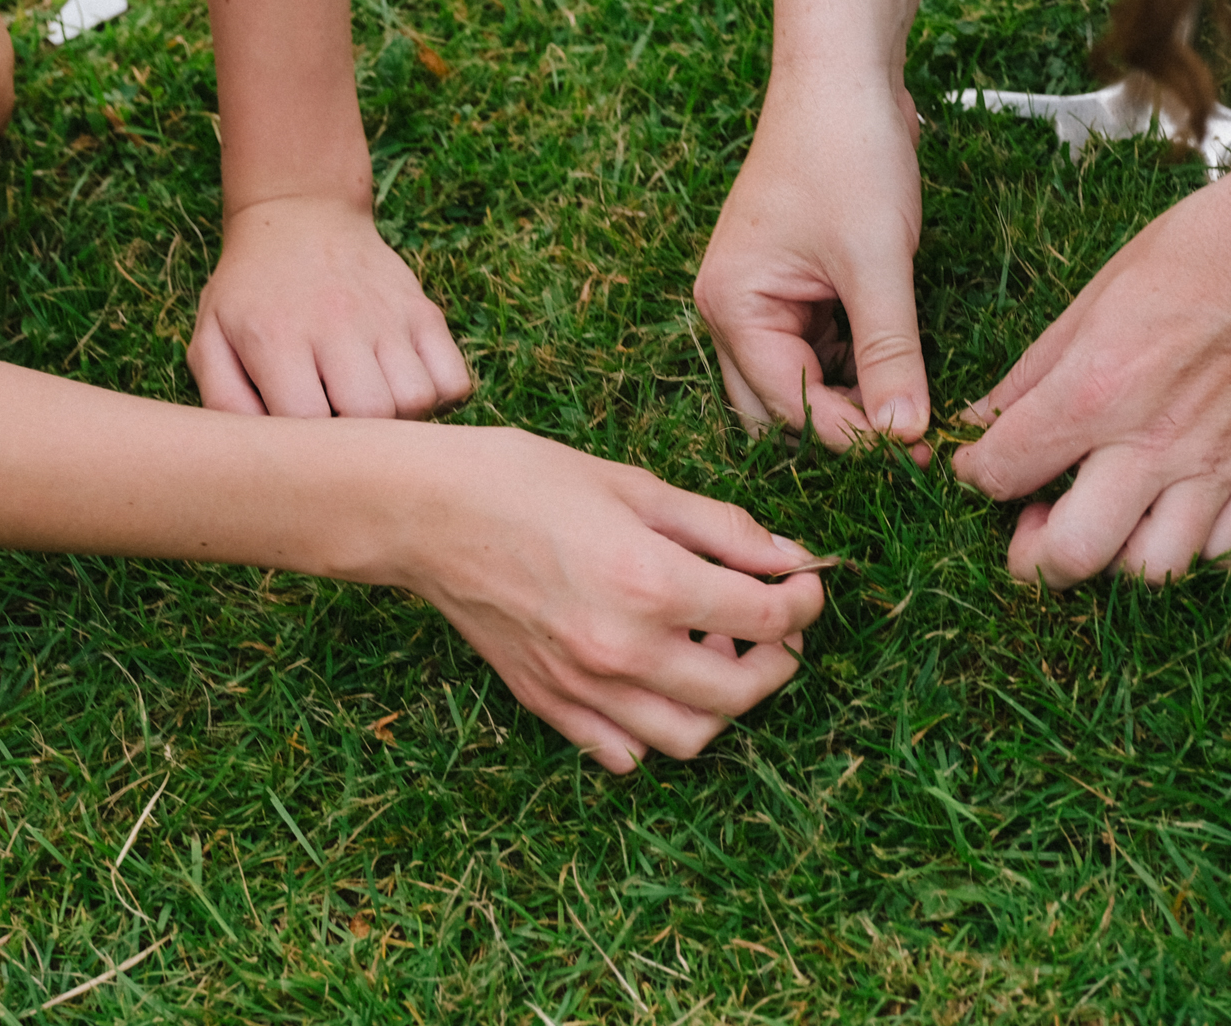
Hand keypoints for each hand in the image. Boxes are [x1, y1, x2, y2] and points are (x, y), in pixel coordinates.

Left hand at [189, 193, 469, 419]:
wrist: (300, 217)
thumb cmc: (250, 293)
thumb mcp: (210, 338)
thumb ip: (223, 400)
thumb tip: (262, 453)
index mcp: (276, 335)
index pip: (306, 419)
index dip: (304, 445)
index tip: (297, 436)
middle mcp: (337, 322)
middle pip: (372, 413)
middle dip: (355, 436)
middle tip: (337, 424)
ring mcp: (387, 315)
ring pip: (418, 400)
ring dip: (398, 419)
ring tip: (370, 407)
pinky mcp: (423, 312)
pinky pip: (453, 380)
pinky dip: (436, 397)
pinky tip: (400, 388)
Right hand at [384, 427, 827, 770]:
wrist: (424, 512)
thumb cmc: (526, 480)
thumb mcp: (637, 485)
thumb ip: (721, 528)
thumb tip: (789, 556)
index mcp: (652, 584)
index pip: (768, 617)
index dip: (805, 599)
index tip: (806, 581)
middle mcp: (623, 650)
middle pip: (741, 692)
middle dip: (779, 659)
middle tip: (776, 625)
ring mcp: (582, 687)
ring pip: (690, 737)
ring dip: (724, 705)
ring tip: (717, 653)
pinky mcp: (547, 704)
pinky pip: (623, 751)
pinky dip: (655, 731)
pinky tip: (657, 681)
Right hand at [694, 74, 931, 458]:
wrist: (844, 73)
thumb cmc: (846, 152)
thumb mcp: (877, 261)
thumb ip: (890, 354)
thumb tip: (904, 434)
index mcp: (731, 306)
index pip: (787, 404)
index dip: (851, 436)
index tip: (914, 454)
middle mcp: (731, 309)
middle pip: (778, 407)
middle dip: (841, 428)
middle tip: (911, 443)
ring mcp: (760, 297)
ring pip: (800, 381)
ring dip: (851, 398)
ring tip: (913, 410)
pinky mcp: (792, 284)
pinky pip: (818, 348)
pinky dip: (855, 364)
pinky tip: (899, 368)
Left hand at [951, 166, 1230, 584]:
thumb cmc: (1197, 252)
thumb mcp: (1092, 298)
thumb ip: (1032, 372)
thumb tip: (980, 420)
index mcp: (1098, 388)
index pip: (1005, 470)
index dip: (975, 475)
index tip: (981, 467)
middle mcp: (1155, 442)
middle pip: (1073, 555)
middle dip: (1033, 556)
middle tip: (1032, 525)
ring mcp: (1218, 468)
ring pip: (1151, 571)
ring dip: (1112, 558)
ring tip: (1105, 520)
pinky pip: (1221, 555)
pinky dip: (1187, 551)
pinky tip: (1169, 515)